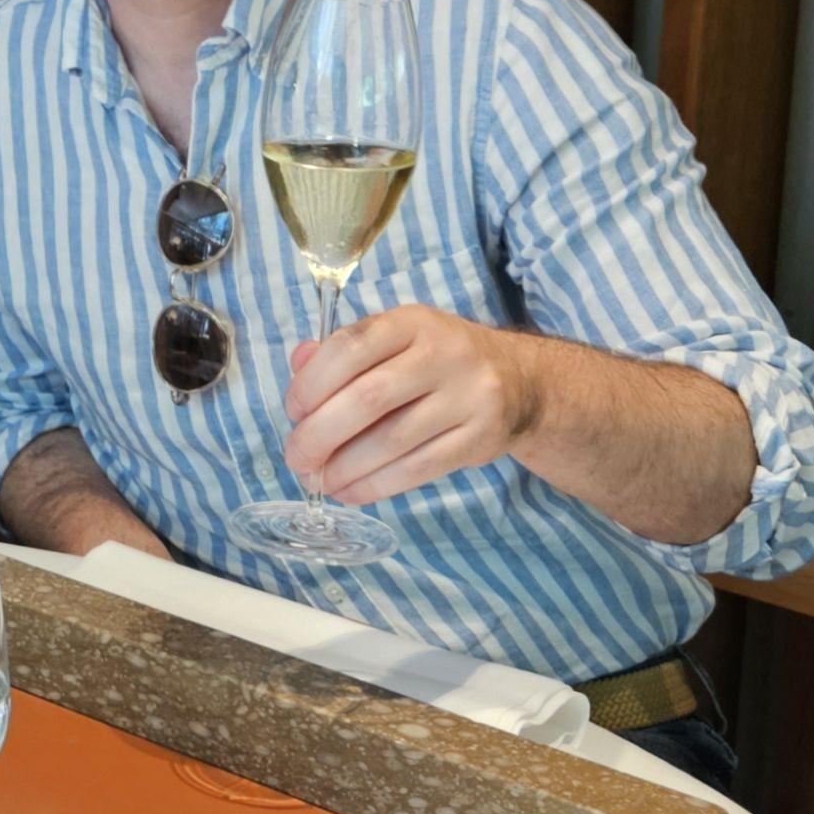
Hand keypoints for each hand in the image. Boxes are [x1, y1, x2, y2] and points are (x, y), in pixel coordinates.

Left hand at [281, 305, 539, 511]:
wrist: (520, 382)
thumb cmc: (437, 360)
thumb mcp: (396, 340)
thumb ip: (344, 352)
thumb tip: (297, 365)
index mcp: (413, 322)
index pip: (352, 346)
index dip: (312, 382)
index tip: (293, 411)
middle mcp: (444, 354)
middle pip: (369, 397)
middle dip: (321, 434)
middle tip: (296, 458)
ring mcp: (468, 397)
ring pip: (393, 440)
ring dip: (345, 467)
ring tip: (319, 481)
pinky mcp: (480, 438)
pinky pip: (419, 468)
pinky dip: (376, 485)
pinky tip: (350, 492)